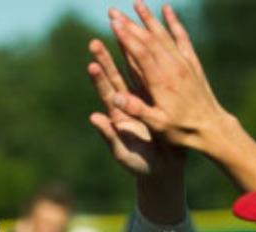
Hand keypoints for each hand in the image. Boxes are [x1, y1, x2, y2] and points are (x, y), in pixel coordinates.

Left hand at [88, 37, 154, 175]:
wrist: (164, 169)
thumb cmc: (140, 165)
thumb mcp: (122, 152)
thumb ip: (108, 135)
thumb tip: (93, 117)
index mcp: (117, 117)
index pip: (106, 94)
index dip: (99, 80)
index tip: (92, 64)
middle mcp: (127, 106)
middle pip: (115, 79)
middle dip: (105, 61)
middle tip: (94, 42)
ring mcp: (143, 102)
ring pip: (133, 76)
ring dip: (125, 58)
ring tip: (118, 38)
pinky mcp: (157, 101)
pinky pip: (151, 80)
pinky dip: (147, 65)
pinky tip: (144, 49)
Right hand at [106, 2, 229, 153]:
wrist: (211, 128)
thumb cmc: (181, 130)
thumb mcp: (158, 125)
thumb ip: (137, 110)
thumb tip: (114, 98)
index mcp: (162, 82)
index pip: (141, 53)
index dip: (126, 37)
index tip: (113, 24)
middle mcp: (173, 68)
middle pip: (149, 40)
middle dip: (130, 24)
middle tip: (114, 13)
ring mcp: (184, 63)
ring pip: (164, 34)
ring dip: (149, 18)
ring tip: (136, 3)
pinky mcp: (192, 63)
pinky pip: (182, 38)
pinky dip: (174, 23)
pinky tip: (167, 10)